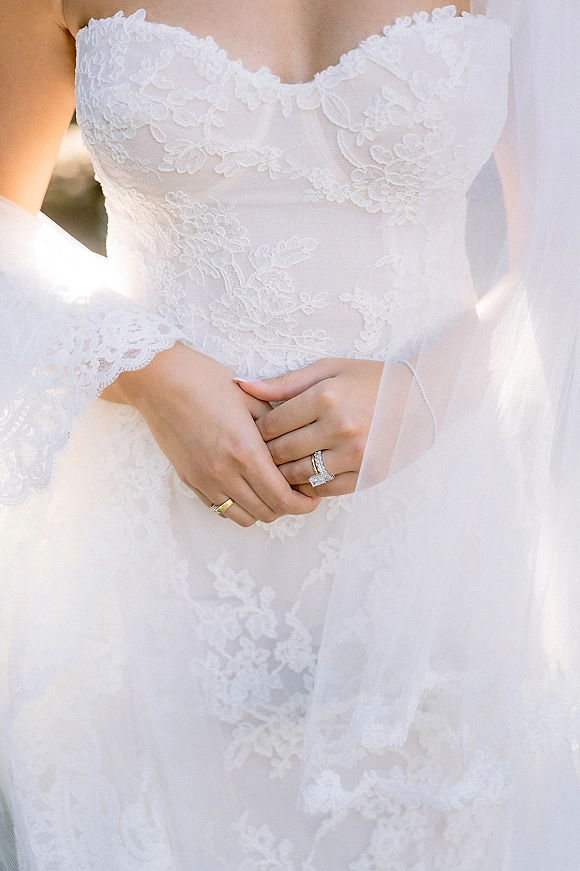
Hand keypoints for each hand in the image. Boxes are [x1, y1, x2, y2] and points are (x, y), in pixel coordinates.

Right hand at [100, 343, 320, 525]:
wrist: (158, 380)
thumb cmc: (204, 380)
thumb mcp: (250, 398)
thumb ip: (276, 426)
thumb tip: (298, 445)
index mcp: (245, 452)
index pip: (282, 498)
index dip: (304, 504)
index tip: (313, 496)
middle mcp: (224, 473)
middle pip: (267, 512)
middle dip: (288, 507)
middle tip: (297, 492)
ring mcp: (204, 480)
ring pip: (242, 517)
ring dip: (262, 509)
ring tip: (270, 491)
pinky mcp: (188, 480)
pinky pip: (219, 508)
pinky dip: (237, 505)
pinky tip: (244, 487)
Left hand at [237, 358, 386, 496]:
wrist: (420, 398)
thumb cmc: (370, 379)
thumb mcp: (328, 370)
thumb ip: (284, 382)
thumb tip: (242, 386)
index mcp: (325, 398)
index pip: (272, 424)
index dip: (256, 431)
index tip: (254, 432)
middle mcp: (339, 428)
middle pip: (281, 452)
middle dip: (265, 454)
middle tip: (260, 452)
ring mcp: (354, 455)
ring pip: (298, 475)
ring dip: (282, 473)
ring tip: (280, 465)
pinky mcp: (367, 474)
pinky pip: (324, 489)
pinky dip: (308, 485)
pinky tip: (306, 474)